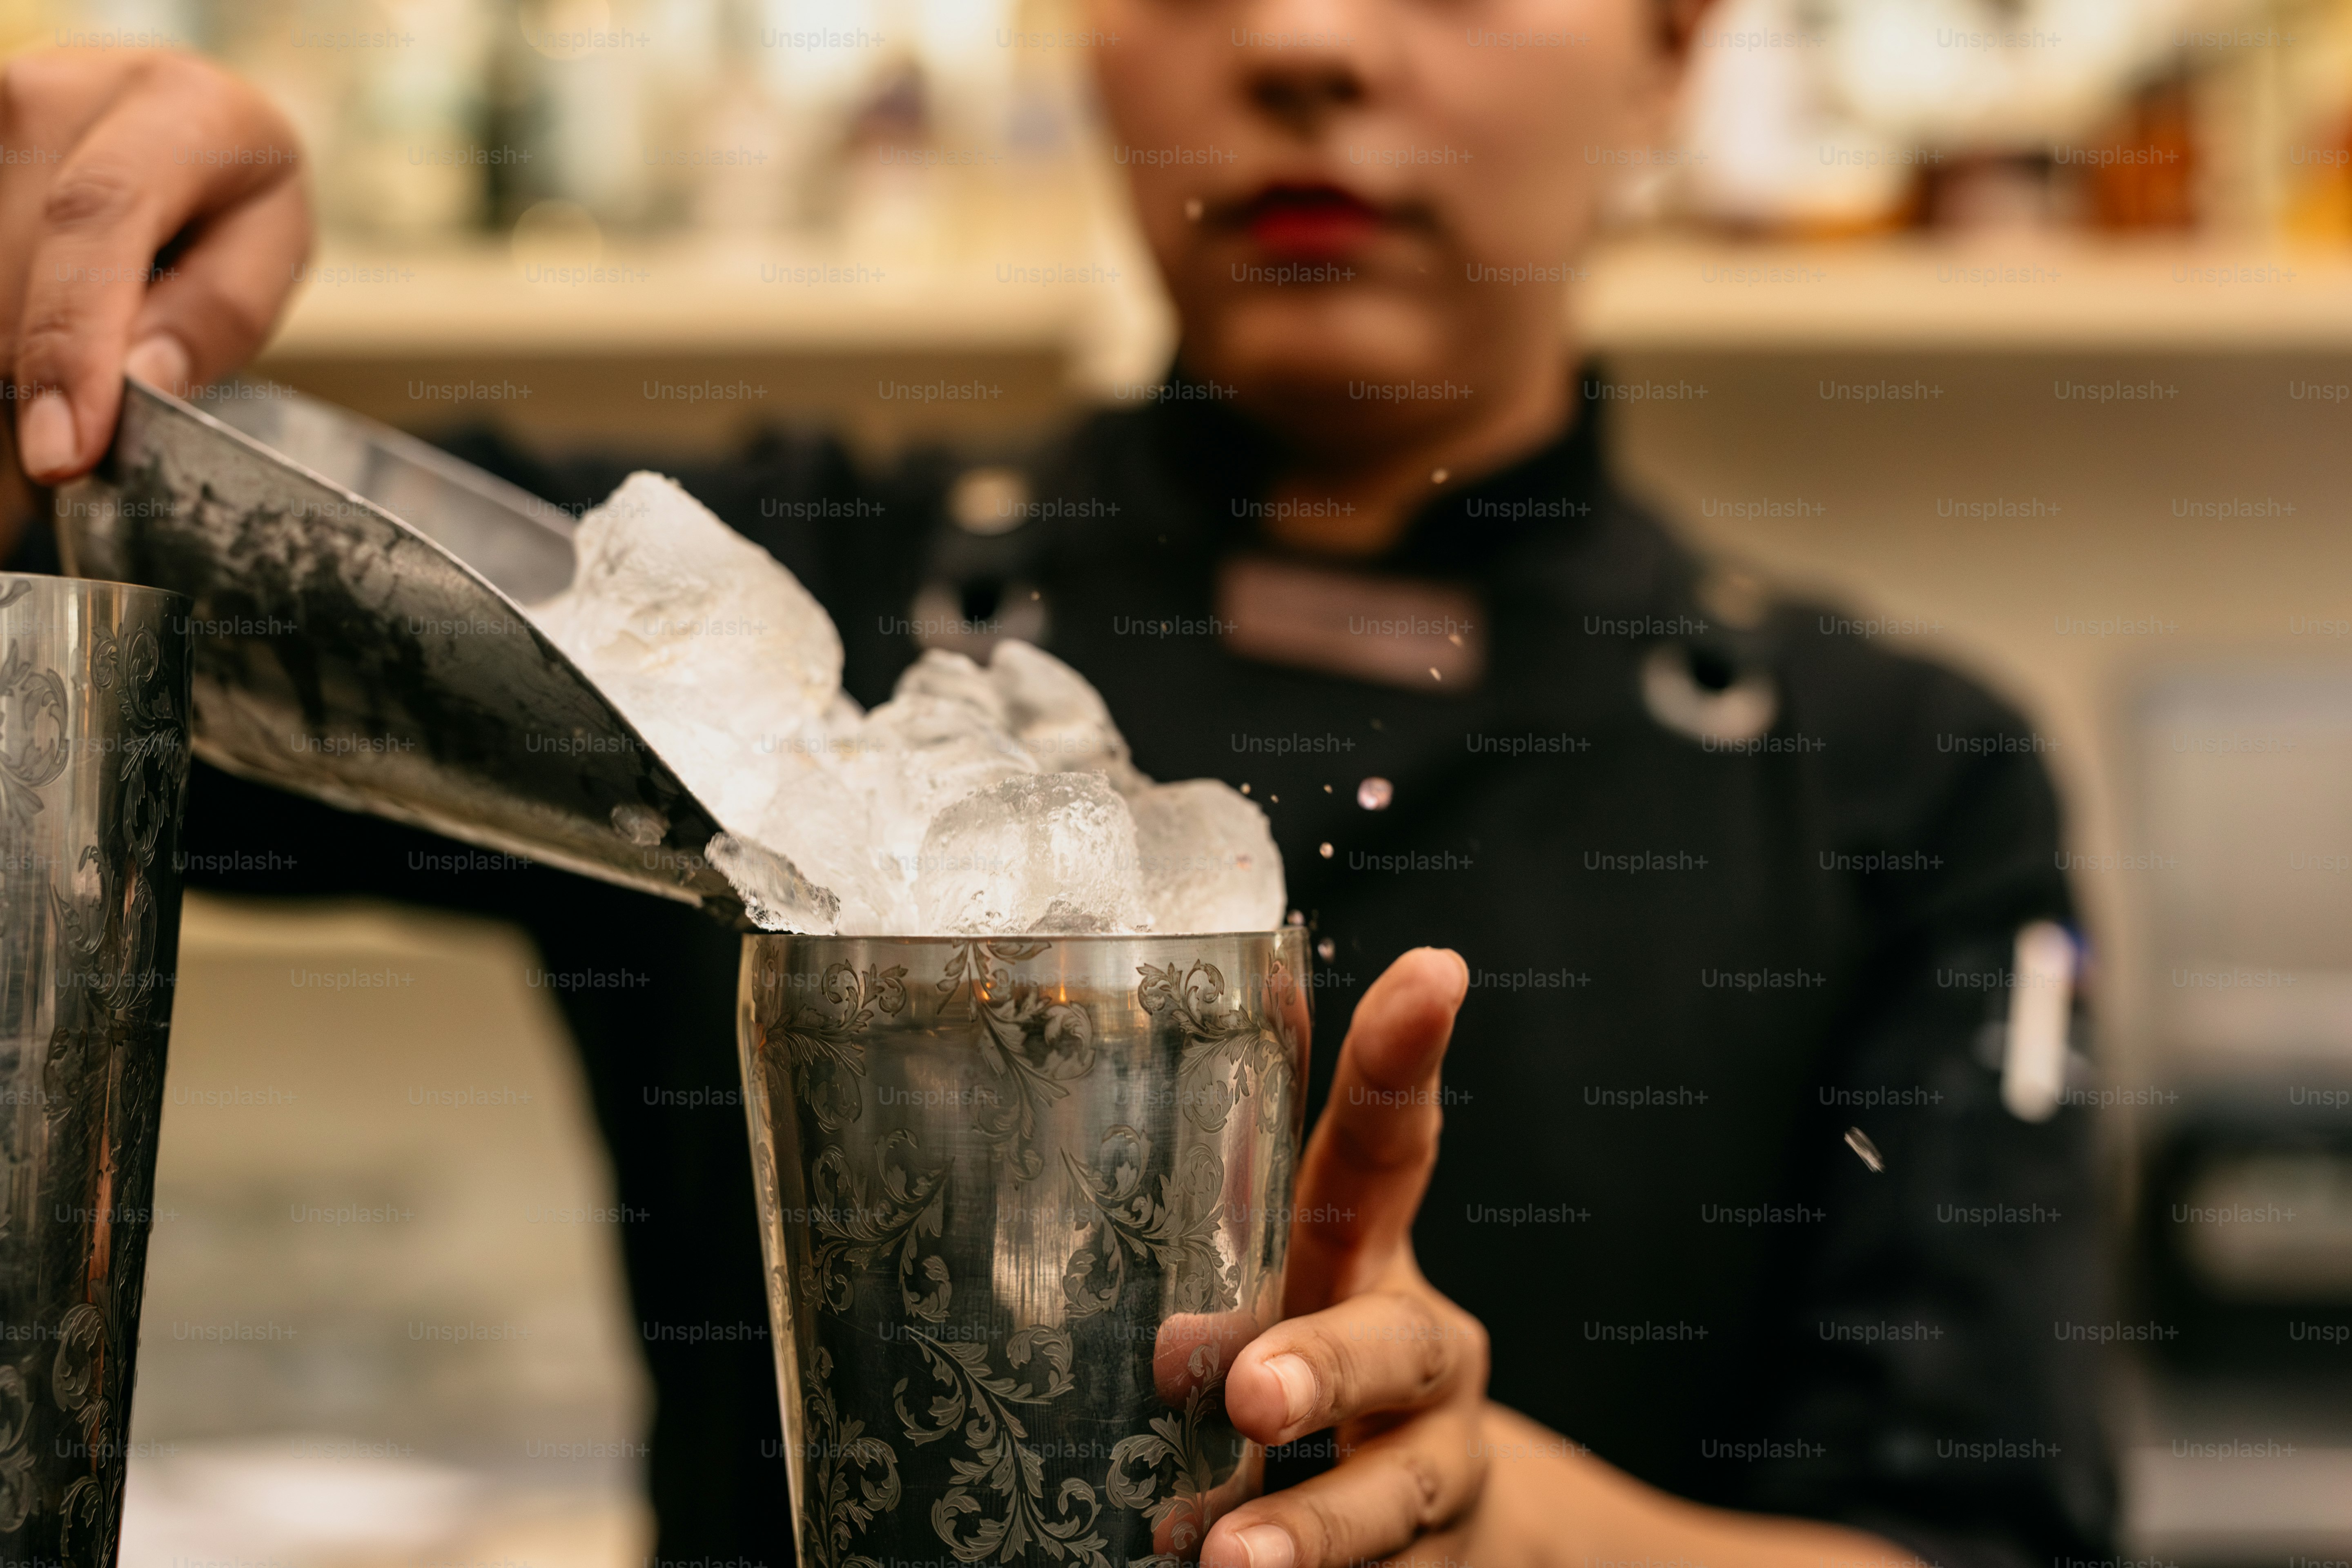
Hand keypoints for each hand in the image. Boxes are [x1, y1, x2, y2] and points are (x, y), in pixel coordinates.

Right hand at [0, 47, 309, 542]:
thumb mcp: (263, 252)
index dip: (72, 344)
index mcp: (178, 109)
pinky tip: (31, 338)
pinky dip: (1, 324)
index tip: (62, 453)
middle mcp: (64, 89)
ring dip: (11, 352)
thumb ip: (214, 315)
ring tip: (66, 370)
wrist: (168, 118)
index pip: (98, 217)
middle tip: (78, 423)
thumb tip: (139, 381)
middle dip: (41, 370)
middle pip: (16, 266)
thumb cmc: (228, 199)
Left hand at [1204, 945, 1491, 1567]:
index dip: (1409, 1058)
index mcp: (1371, 1252)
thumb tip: (1122, 1067)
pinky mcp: (1436, 1561)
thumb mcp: (1279, 1266)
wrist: (1437, 1523)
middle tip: (1247, 1391)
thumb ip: (1224, 1196)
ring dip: (1315, 1526)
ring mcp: (1436, 1468)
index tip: (1435, 972)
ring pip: (1392, 1492)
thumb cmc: (1315, 1350)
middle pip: (1393, 1344)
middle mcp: (1422, 1351)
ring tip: (1231, 1559)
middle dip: (1325, 1365)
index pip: (1391, 1141)